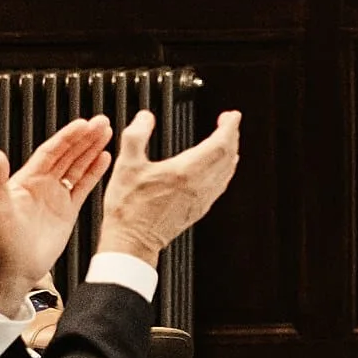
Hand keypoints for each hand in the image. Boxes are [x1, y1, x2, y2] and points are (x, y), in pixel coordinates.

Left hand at [0, 115, 113, 312]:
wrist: (14, 269)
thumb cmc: (1, 242)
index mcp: (25, 181)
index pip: (51, 152)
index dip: (67, 138)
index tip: (82, 124)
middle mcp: (42, 185)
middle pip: (67, 155)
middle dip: (84, 138)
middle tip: (101, 123)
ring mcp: (56, 197)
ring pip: (77, 167)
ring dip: (92, 150)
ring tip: (107, 135)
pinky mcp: (67, 210)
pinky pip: (84, 187)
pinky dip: (95, 172)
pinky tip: (105, 159)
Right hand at [97, 110, 241, 266]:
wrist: (132, 241)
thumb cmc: (128, 208)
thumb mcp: (126, 165)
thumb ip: (136, 135)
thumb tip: (145, 117)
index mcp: (186, 172)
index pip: (220, 143)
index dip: (230, 127)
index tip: (232, 115)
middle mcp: (200, 185)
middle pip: (228, 155)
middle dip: (231, 135)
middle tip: (228, 123)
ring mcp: (202, 198)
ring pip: (227, 171)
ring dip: (230, 152)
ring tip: (226, 140)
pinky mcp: (200, 209)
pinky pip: (221, 184)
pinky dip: (225, 170)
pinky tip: (218, 167)